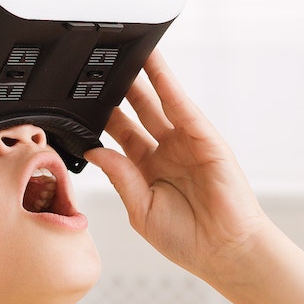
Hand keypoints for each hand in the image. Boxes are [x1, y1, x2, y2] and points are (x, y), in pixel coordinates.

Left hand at [86, 51, 273, 283]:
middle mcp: (166, 152)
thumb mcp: (141, 210)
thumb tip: (95, 151)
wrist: (225, 251)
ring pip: (158, 102)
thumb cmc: (187, 240)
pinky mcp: (205, 139)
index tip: (78, 100)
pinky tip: (155, 67)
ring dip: (143, 77)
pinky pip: (182, 106)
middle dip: (118, 90)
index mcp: (147, 171)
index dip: (100, 118)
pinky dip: (169, 85)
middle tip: (96, 67)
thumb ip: (121, 177)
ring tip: (125, 51)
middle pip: (136, 112)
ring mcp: (186, 143)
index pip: (119, 136)